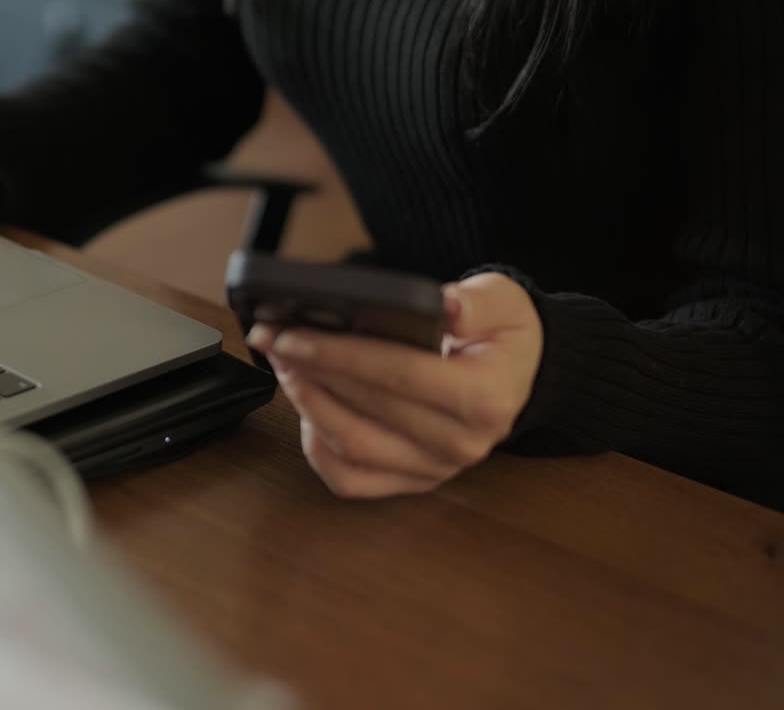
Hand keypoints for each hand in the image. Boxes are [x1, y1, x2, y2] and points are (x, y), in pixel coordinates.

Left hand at [247, 272, 542, 498]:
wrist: (511, 377)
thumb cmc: (500, 338)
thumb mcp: (503, 302)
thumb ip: (477, 303)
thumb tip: (445, 306)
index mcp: (484, 399)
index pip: (398, 374)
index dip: (339, 354)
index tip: (293, 335)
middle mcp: (459, 444)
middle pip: (365, 409)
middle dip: (310, 371)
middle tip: (274, 340)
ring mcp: (433, 470)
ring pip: (351, 447)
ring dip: (306, 405)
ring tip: (285, 366)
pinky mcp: (410, 483)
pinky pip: (350, 479)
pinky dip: (317, 448)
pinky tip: (304, 410)